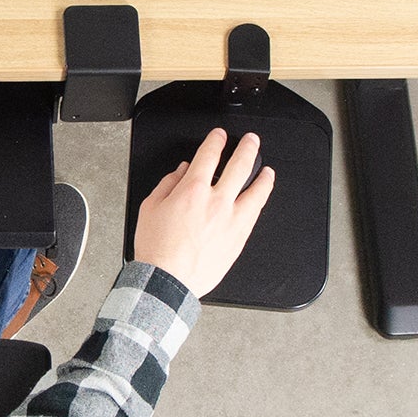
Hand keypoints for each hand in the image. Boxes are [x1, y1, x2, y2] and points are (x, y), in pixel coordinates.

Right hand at [132, 128, 275, 297]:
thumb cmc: (157, 248)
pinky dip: (260, 201)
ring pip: (256, 191)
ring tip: (268, 170)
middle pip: (239, 166)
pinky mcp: (239, 238)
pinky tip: (261, 198)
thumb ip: (168, 184)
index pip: (209, 155)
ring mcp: (232, 220)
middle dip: (247, 148)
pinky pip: (255, 214)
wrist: (169, 280)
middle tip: (251, 141)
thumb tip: (181, 172)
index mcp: (192, 190)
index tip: (219, 136)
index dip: (216, 140)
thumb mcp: (150, 207)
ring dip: (264, 176)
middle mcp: (216, 202)